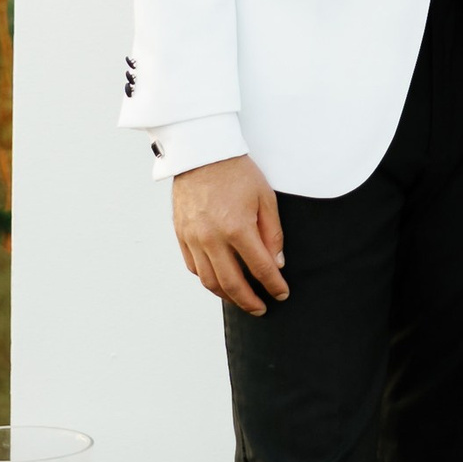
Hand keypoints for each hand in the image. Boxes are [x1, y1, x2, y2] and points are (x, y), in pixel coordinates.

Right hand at [173, 153, 287, 316]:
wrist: (202, 153)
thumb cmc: (237, 172)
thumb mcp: (265, 198)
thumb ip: (272, 233)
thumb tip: (277, 263)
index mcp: (237, 228)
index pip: (260, 269)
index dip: (273, 285)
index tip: (282, 294)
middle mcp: (212, 238)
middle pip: (232, 284)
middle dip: (249, 301)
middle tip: (261, 308)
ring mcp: (194, 238)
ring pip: (209, 281)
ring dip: (227, 296)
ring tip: (241, 300)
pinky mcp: (181, 235)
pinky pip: (193, 267)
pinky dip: (208, 279)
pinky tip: (220, 281)